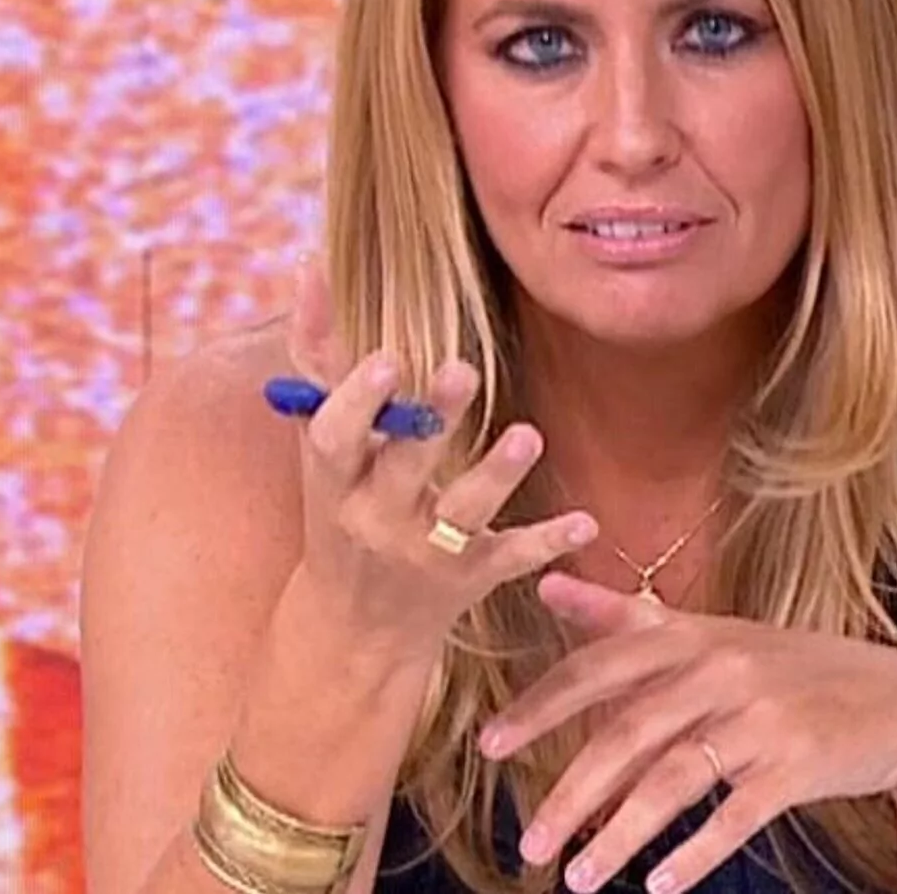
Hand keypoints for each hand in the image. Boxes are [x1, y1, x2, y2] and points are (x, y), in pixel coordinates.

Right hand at [284, 257, 598, 656]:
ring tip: (527, 436)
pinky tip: (585, 521)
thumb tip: (311, 265)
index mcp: (334, 480)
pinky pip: (511, 559)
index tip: (388, 360)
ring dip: (495, 475)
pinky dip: (546, 541)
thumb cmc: (339, 507)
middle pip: (405, 467)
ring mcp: (424, 552)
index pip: (337, 439)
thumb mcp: (319, 442)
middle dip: (433, 422)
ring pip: (461, 514)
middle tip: (463, 369)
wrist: (352, 629)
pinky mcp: (469, 579)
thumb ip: (317, 357)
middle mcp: (375, 517)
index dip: (359, 401)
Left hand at [478, 572, 896, 892]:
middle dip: (570, 793)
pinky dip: (695, 852)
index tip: (491, 746)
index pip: (600, 668)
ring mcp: (763, 717)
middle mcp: (723, 668)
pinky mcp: (798, 764)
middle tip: (527, 844)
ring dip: (619, 836)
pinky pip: (735, 815)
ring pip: (672, 781)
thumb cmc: (792, 668)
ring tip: (576, 881)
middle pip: (627, 734)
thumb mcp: (712, 632)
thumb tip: (547, 583)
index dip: (542, 708)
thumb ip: (625, 614)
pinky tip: (659, 884)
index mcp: (693, 634)